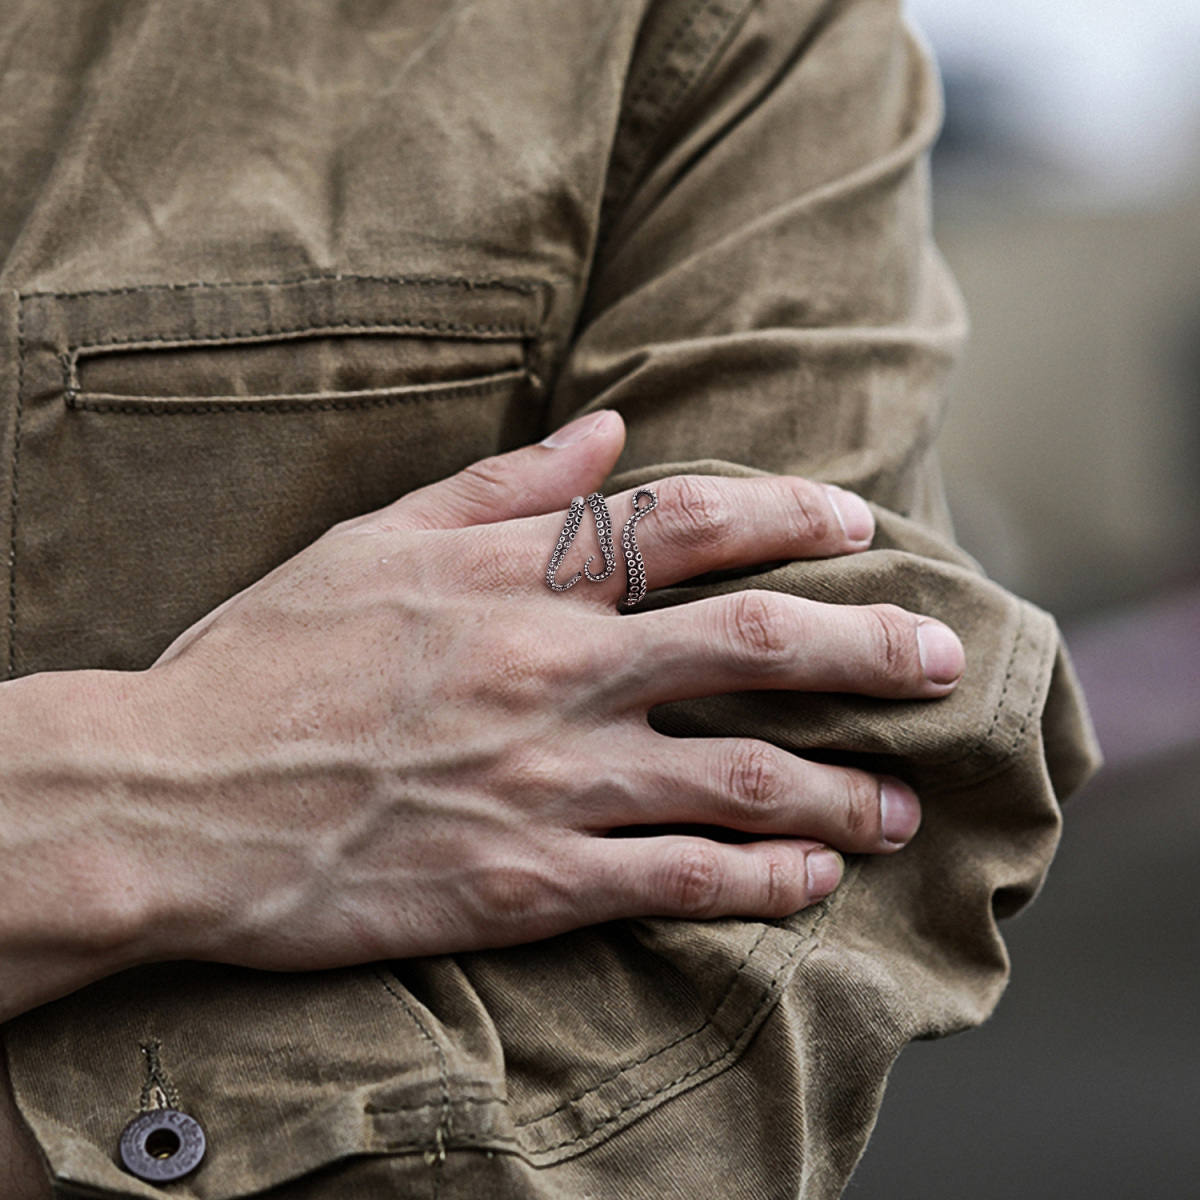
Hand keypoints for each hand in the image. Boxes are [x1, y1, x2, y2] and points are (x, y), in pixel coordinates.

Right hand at [102, 408, 960, 972]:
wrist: (176, 799)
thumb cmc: (265, 659)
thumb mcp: (371, 540)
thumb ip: (500, 487)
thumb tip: (608, 431)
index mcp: (512, 579)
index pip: (686, 524)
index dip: (788, 514)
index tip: (855, 524)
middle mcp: (552, 670)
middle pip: (751, 642)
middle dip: (864, 646)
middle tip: (940, 658)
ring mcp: (549, 780)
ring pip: (738, 775)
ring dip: (837, 787)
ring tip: (902, 805)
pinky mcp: (529, 882)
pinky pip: (678, 880)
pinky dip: (759, 880)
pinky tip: (811, 880)